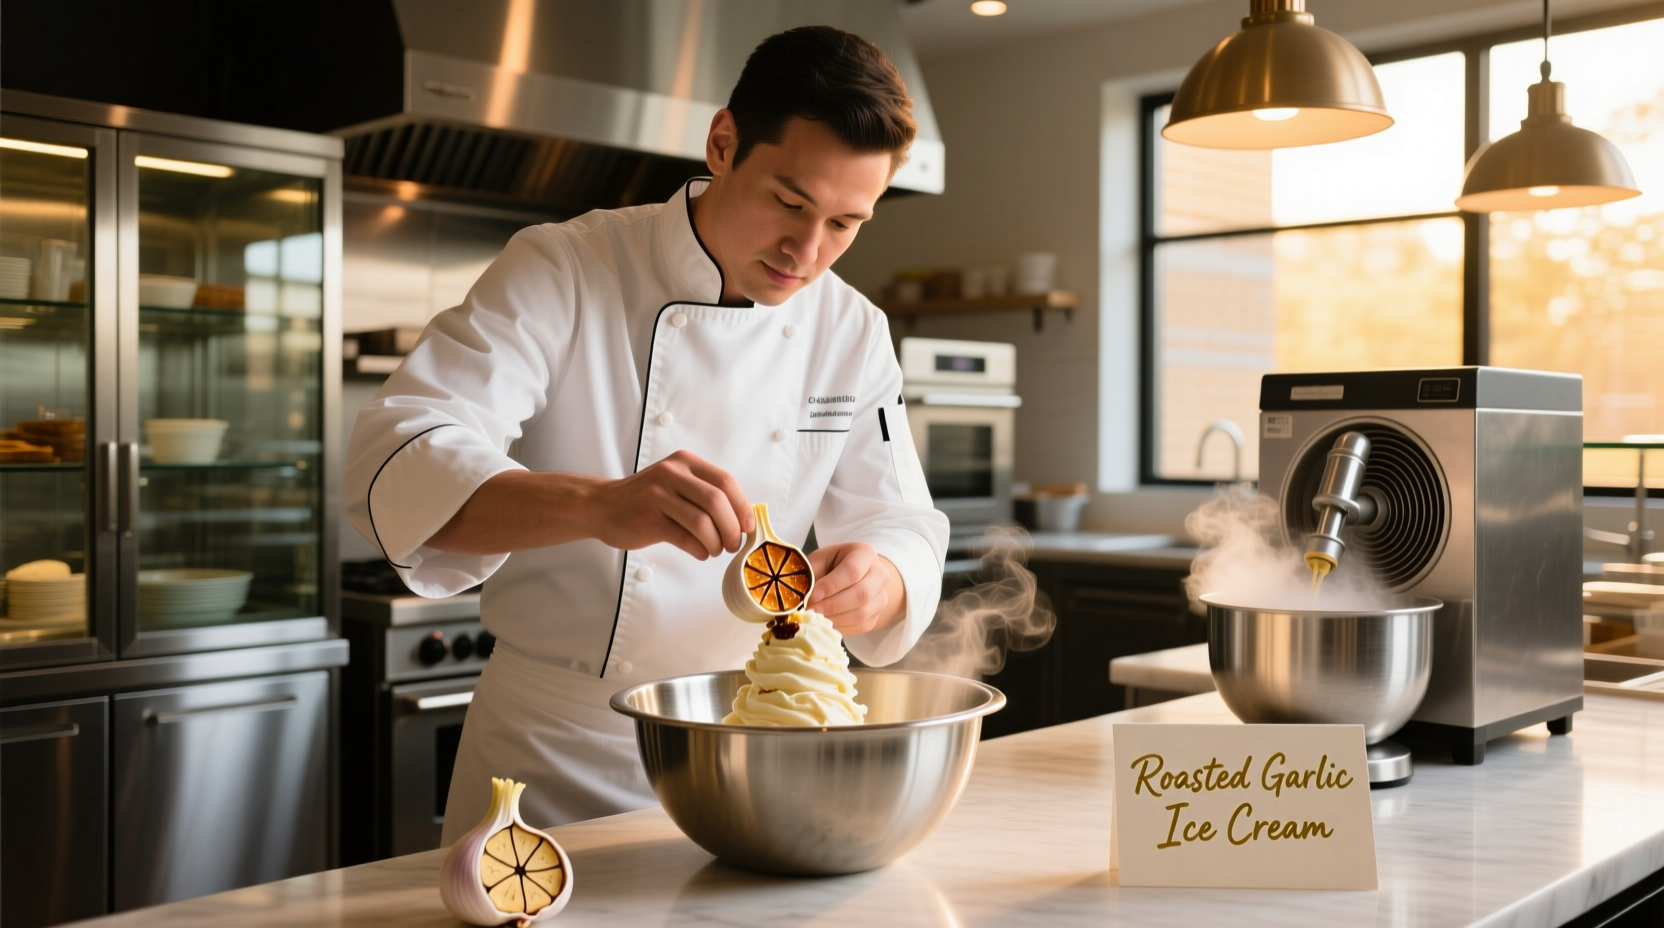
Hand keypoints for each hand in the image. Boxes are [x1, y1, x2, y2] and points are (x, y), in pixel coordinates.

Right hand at [583, 450, 752, 559]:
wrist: (601, 505)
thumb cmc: (646, 498)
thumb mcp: (675, 482)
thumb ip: (704, 492)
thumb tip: (741, 518)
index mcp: (685, 462)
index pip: (726, 481)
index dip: (742, 507)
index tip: (748, 526)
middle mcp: (672, 474)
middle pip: (717, 502)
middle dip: (732, 528)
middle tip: (733, 544)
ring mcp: (658, 495)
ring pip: (702, 522)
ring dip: (716, 543)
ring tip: (714, 549)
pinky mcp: (649, 519)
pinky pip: (686, 539)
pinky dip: (700, 550)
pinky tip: (700, 552)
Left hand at [806, 542, 906, 636]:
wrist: (853, 576)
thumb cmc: (832, 565)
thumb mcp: (820, 560)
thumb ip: (812, 573)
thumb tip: (803, 597)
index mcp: (865, 554)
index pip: (852, 571)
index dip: (832, 585)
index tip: (813, 595)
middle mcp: (879, 574)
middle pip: (862, 594)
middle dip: (833, 605)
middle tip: (812, 611)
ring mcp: (881, 597)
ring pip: (862, 613)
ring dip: (836, 619)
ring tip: (816, 618)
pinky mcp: (876, 616)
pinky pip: (861, 626)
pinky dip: (841, 627)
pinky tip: (826, 623)